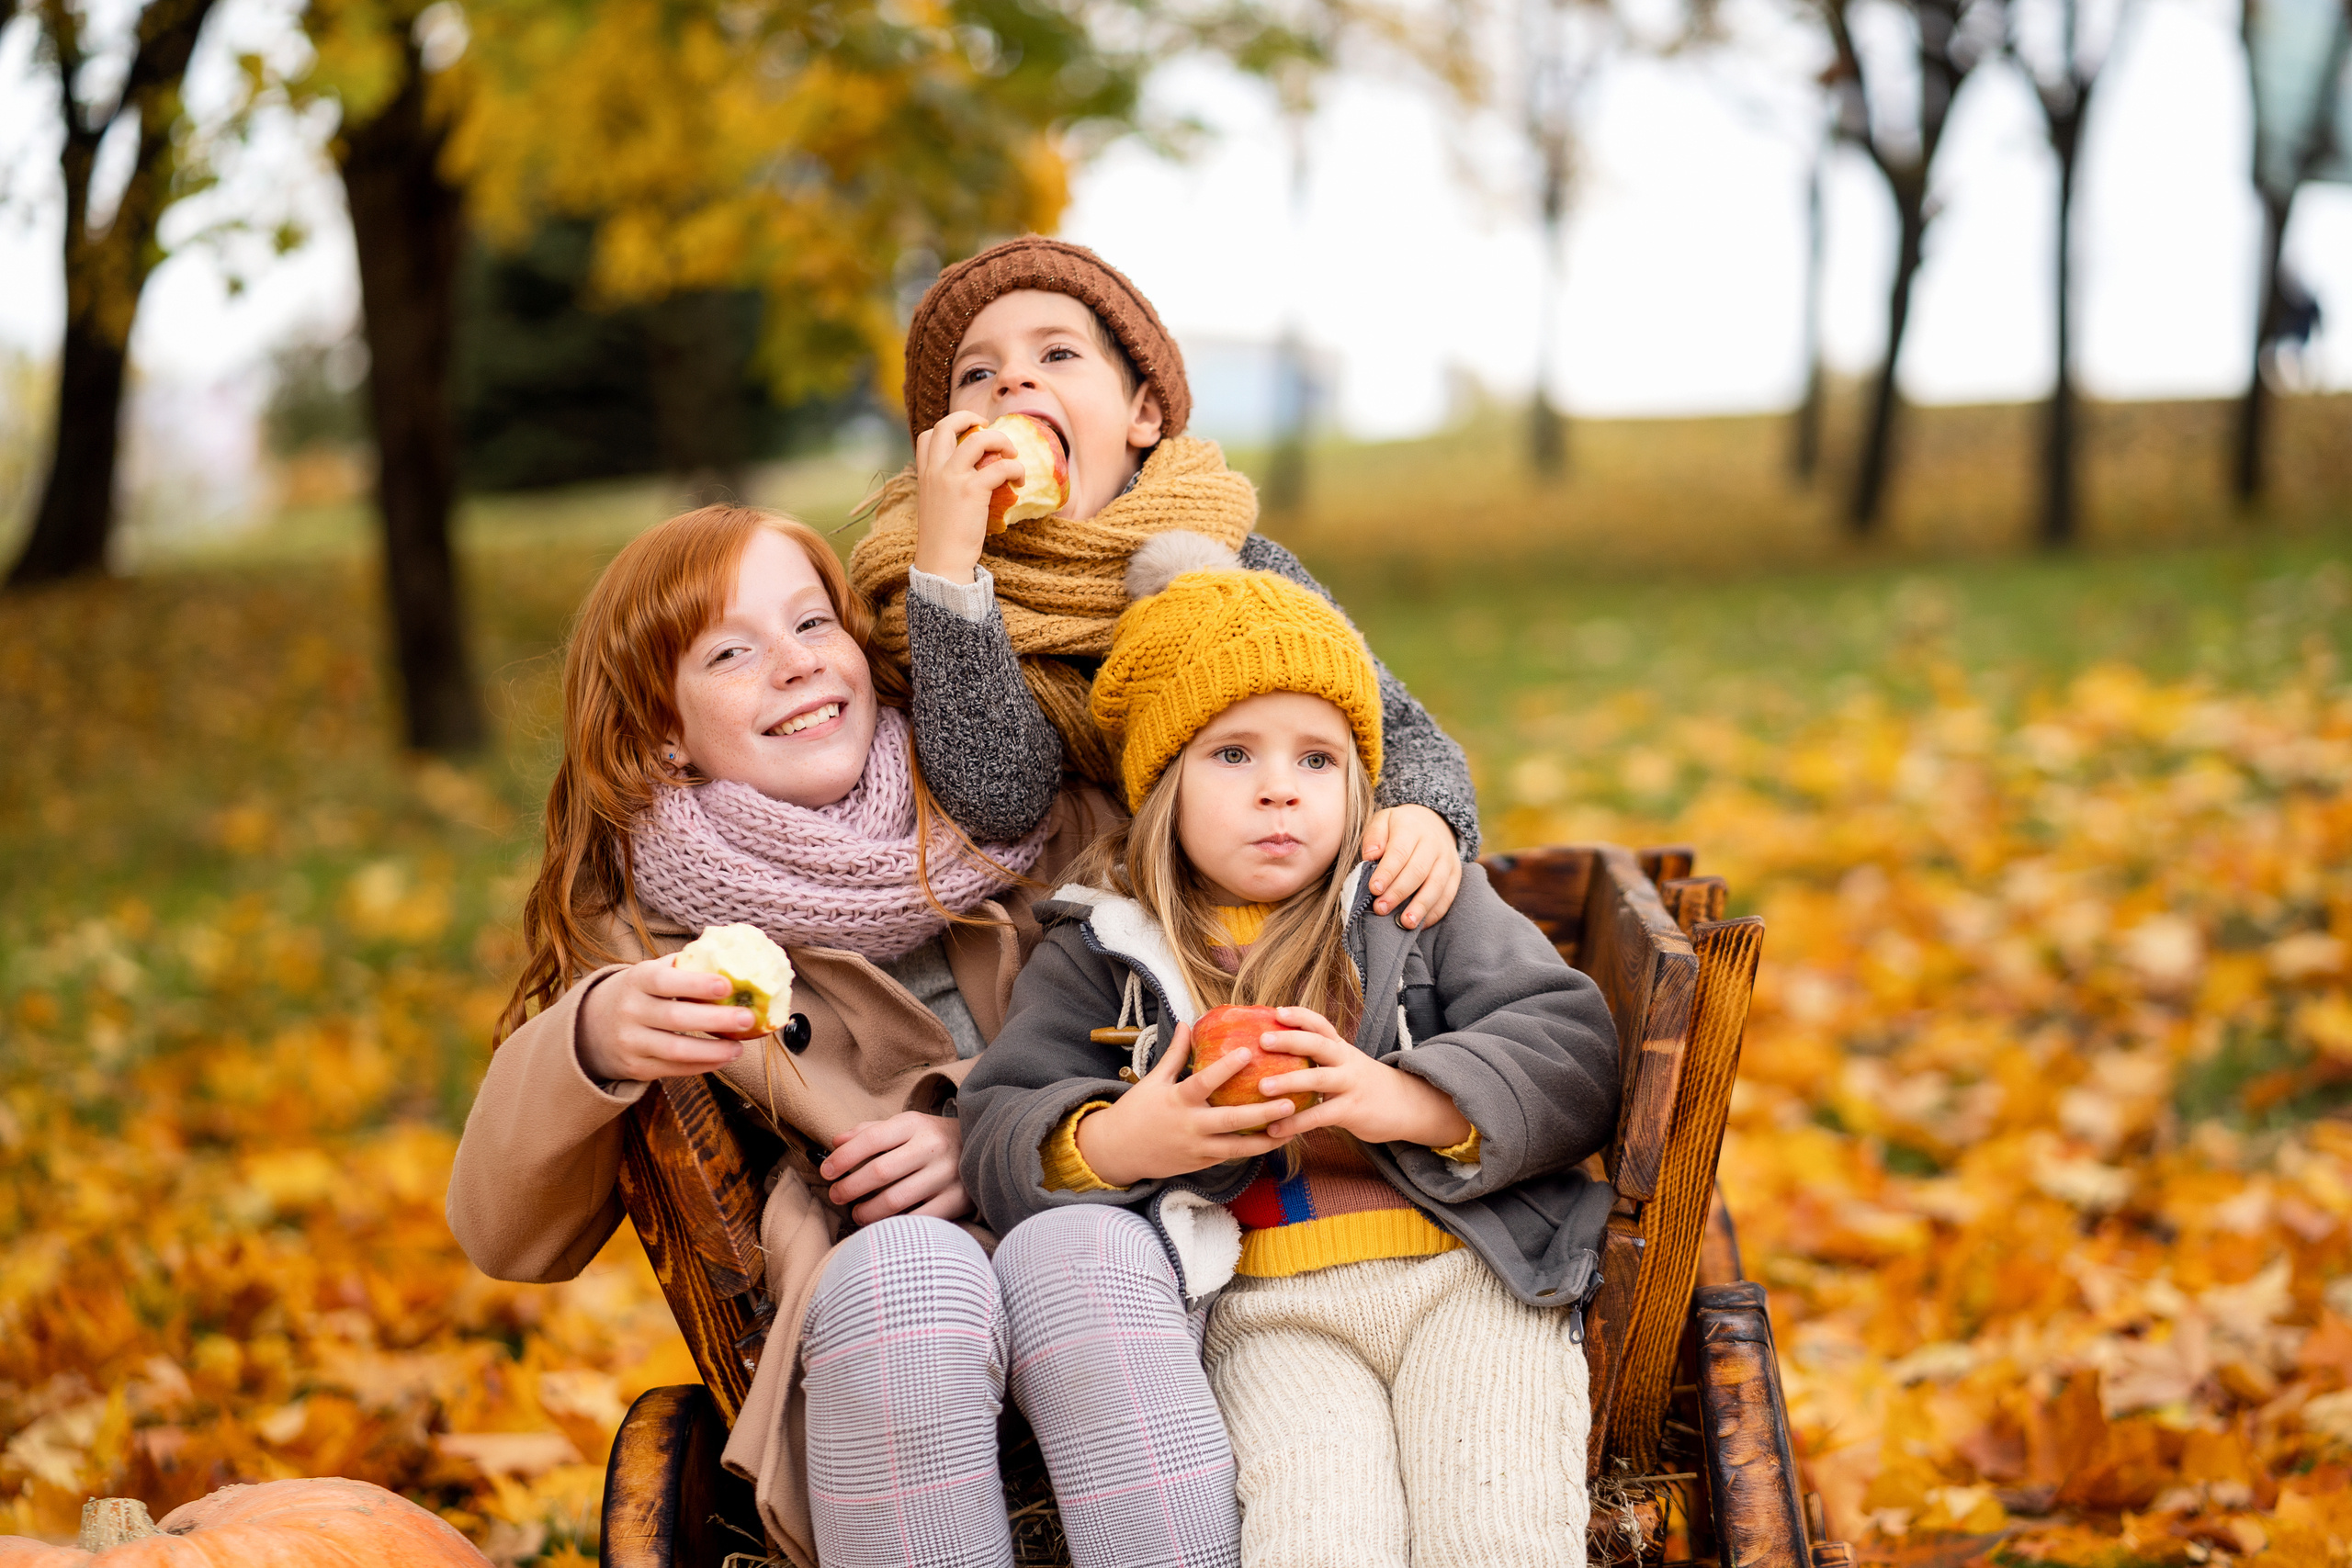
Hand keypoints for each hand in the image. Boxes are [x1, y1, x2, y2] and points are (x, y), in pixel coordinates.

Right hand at [577, 957, 752, 1082]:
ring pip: (676, 1050)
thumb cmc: (641, 993)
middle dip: (715, 1019)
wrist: (594, 1025)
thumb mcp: (652, 972)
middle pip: (675, 1017)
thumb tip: (733, 956)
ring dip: (713, 1050)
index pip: (665, 981)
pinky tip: (723, 1058)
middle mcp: (630, 1010)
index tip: (728, 986)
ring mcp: (630, 1041)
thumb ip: (686, 965)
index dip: (696, 984)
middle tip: (747, 1018)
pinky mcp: (635, 1067)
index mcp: (637, 980)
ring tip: (739, 1047)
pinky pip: (673, 1070)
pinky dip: (702, 1066)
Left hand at [820, 1112, 972, 1223]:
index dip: (843, 1157)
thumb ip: (869, 1132)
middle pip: (880, 1172)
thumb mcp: (905, 1126)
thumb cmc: (932, 1139)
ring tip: (857, 1213)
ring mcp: (946, 1174)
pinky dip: (896, 1225)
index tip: (826, 1172)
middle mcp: (932, 1147)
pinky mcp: (957, 1200)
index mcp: (915, 1124)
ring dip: (868, 1211)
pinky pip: (918, 1219)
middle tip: (836, 1196)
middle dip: (850, 1188)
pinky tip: (884, 1224)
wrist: (984, 1146)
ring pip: (896, 1200)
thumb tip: (835, 1141)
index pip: (871, 1139)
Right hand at [912, 411, 1023, 582]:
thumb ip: (945, 487)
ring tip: (1012, 455)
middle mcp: (935, 470)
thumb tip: (973, 478)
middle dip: (970, 417)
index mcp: (924, 474)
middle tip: (989, 427)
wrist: (942, 563)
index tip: (968, 436)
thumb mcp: (935, 506)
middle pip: (947, 424)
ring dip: (1001, 440)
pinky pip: (1001, 466)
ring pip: (979, 438)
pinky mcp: (972, 489)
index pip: (928, 436)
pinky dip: (1016, 469)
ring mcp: (952, 477)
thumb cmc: (942, 541)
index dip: (950, 429)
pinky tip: (1020, 482)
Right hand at [1075, 1022, 1295, 1187]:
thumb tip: (1187, 1023)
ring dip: (1267, 1139)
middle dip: (1262, 1113)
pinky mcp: (1201, 1164)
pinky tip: (1275, 1140)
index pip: (1205, 1082)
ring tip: (1293, 1128)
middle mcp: (1190, 1126)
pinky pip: (1231, 1157)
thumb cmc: (1136, 1110)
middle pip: (1231, 1121)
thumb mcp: (1154, 1080)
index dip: (1226, 1068)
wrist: (1117, 1151)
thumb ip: (1175, 1054)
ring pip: (1238, 1148)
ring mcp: (1197, 1149)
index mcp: (1177, 1100)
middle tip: (1289, 1102)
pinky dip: (1253, 1149)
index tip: (1249, 1051)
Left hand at [1256, 1006, 1471, 1147]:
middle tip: (1262, 1041)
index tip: (1276, 1012)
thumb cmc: (1365, 1085)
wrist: (1407, 1105)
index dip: (1300, 1016)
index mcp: (1341, 1049)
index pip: (1321, 1025)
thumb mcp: (1347, 1064)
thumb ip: (1321, 1059)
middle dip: (1290, 1040)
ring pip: (1318, 1079)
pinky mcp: (1352, 1111)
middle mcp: (1346, 1062)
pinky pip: (1320, 1116)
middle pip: (1318, 1044)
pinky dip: (1296, 1123)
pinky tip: (1275, 1129)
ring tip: (1261, 1088)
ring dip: (1288, 1082)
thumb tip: (1279, 1053)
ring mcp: (1350, 1085)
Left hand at [1362, 804, 1461, 929]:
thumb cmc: (1399, 827)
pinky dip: (1435, 912)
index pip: (1399, 852)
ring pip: (1436, 885)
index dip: (1387, 872)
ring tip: (1405, 923)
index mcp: (1411, 828)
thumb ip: (1374, 836)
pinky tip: (1421, 924)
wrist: (1433, 821)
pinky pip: (1448, 895)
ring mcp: (1447, 859)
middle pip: (1418, 871)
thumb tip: (1370, 855)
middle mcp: (1433, 843)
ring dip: (1420, 907)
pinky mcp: (1456, 874)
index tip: (1374, 889)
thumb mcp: (1383, 821)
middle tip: (1381, 909)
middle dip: (1399, 893)